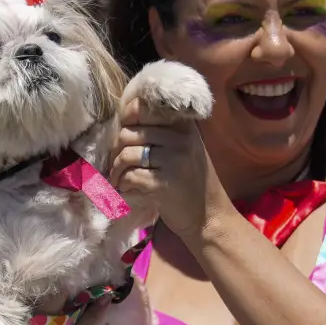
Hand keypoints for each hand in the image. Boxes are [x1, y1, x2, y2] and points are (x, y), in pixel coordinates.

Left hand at [109, 95, 217, 242]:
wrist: (209, 217)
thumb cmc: (191, 182)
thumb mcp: (185, 148)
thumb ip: (163, 132)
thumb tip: (123, 120)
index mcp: (184, 126)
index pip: (143, 108)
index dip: (125, 118)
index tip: (123, 135)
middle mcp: (180, 140)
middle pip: (129, 133)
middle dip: (116, 150)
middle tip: (117, 163)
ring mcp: (172, 162)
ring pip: (126, 155)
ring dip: (117, 170)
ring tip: (119, 179)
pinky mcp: (162, 185)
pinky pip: (130, 176)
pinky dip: (124, 185)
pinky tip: (129, 190)